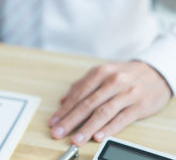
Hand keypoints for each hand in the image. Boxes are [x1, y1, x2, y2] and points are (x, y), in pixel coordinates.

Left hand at [49, 61, 171, 145]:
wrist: (156, 72)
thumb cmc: (125, 74)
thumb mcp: (103, 72)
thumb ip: (82, 85)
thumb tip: (63, 100)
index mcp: (100, 72)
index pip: (78, 94)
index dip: (64, 109)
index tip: (53, 121)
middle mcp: (112, 82)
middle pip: (87, 104)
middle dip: (70, 120)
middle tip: (58, 132)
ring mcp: (126, 94)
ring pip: (103, 112)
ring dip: (87, 127)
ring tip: (76, 139)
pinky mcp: (139, 106)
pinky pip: (122, 119)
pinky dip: (109, 128)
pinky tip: (98, 136)